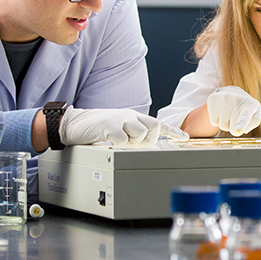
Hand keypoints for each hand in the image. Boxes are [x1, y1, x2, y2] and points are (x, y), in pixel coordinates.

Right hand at [59, 107, 188, 146]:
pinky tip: (109, 142)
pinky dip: (118, 144)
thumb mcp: (119, 128)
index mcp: (133, 116)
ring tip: (119, 142)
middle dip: (148, 140)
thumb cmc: (98, 128)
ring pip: (140, 133)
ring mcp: (119, 119)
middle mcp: (129, 115)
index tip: (185, 137)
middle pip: (153, 127)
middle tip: (134, 144)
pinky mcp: (107, 125)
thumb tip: (145, 143)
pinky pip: (122, 138)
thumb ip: (132, 133)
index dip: (173, 131)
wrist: (75, 123)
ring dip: (132, 142)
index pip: (157, 122)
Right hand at [207, 86, 260, 136]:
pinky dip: (217, 120)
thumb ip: (252, 123)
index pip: (245, 116)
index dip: (241, 124)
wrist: (231, 92)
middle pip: (232, 128)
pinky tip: (221, 111)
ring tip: (229, 113)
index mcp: (250, 104)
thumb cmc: (245, 108)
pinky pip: (214, 121)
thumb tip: (240, 130)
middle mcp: (236, 99)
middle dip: (234, 127)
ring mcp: (224, 98)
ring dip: (226, 123)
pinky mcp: (213, 99)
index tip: (237, 131)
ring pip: (222, 126)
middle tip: (236, 116)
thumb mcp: (254, 114)